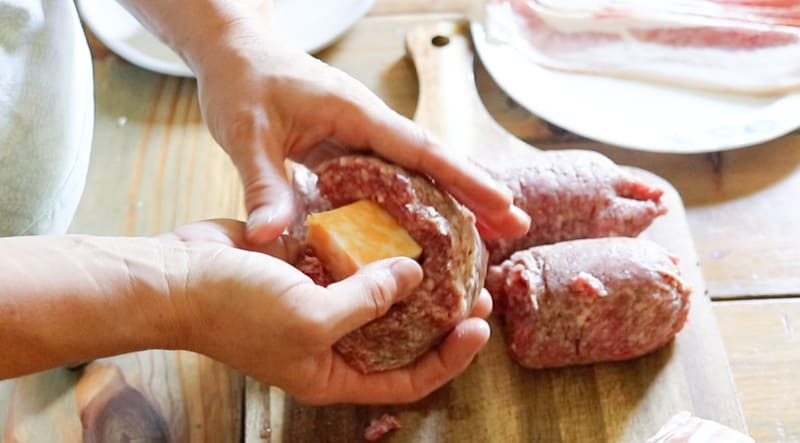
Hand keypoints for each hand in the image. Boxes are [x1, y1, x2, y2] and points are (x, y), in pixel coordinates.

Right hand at [162, 220, 491, 404]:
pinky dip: (376, 249)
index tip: (479, 326)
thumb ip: (367, 303)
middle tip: (476, 287)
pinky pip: (353, 262)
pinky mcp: (309, 270)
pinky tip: (402, 228)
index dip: (449, 359)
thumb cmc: (234, 310)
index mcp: (331, 373)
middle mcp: (330, 343)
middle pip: (400, 338)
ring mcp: (319, 304)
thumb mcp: (309, 318)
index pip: (406, 381)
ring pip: (379, 297)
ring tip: (450, 255)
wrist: (176, 276)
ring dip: (412, 278)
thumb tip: (413, 277)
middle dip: (440, 316)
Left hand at [189, 18, 529, 243]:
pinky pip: (388, 176)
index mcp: (356, 114)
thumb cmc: (241, 80)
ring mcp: (360, 133)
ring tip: (484, 235)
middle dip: (473, 194)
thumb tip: (269, 238)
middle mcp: (368, 123)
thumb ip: (262, 184)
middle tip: (514, 228)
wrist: (232, 49)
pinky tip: (424, 225)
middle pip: (432, 163)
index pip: (421, 150)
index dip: (463, 179)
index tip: (502, 204)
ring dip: (449, 200)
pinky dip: (412, 199)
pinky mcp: (347, 143)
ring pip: (415, 171)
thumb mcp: (246, 134)